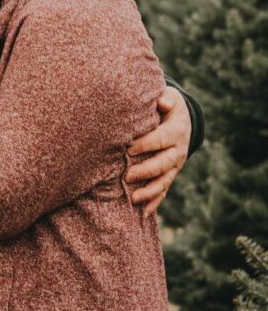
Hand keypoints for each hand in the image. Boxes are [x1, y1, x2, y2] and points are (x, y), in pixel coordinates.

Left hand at [125, 87, 190, 216]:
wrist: (182, 119)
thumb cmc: (167, 106)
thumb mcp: (170, 97)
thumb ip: (165, 99)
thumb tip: (162, 102)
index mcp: (176, 130)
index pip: (161, 139)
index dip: (145, 144)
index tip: (128, 149)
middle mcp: (178, 150)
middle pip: (164, 163)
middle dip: (146, 171)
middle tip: (128, 176)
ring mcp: (175, 165)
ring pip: (165, 181)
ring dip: (150, 191)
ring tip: (133, 199)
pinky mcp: (170, 174)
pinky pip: (163, 190)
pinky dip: (154, 202)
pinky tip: (143, 213)